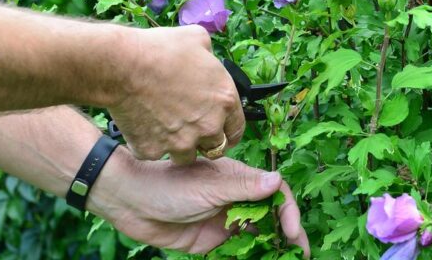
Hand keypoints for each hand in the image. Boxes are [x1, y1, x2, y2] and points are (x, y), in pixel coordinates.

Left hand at [89, 149, 309, 255]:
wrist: (130, 201)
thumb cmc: (168, 184)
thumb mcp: (208, 185)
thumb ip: (243, 187)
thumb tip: (277, 180)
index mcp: (240, 180)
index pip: (275, 193)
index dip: (288, 211)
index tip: (292, 232)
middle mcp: (237, 199)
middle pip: (272, 215)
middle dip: (289, 232)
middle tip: (301, 253)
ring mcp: (225, 220)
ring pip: (258, 233)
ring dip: (272, 246)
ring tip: (285, 259)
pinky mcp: (212, 240)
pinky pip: (238, 249)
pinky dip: (251, 255)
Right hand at [109, 25, 244, 163]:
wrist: (123, 64)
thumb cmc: (160, 49)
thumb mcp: (198, 39)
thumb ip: (210, 55)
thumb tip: (207, 56)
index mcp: (225, 101)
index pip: (237, 130)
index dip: (228, 130)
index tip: (220, 131)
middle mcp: (208, 126)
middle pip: (214, 148)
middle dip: (204, 140)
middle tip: (189, 128)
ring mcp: (181, 142)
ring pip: (186, 157)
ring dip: (179, 147)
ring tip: (165, 129)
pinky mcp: (153, 150)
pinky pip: (155, 153)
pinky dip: (150, 144)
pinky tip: (143, 126)